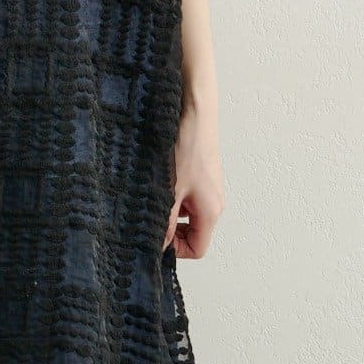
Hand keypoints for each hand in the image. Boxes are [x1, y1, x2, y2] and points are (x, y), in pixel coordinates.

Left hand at [163, 109, 224, 257]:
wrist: (195, 114)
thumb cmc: (186, 148)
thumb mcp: (169, 192)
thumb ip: (164, 223)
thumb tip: (156, 246)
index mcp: (211, 211)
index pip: (197, 249)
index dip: (176, 250)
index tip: (155, 238)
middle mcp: (213, 203)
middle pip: (193, 233)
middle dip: (171, 230)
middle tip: (149, 218)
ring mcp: (208, 189)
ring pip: (187, 215)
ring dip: (169, 212)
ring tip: (152, 196)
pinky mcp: (200, 177)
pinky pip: (186, 197)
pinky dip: (171, 196)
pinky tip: (157, 182)